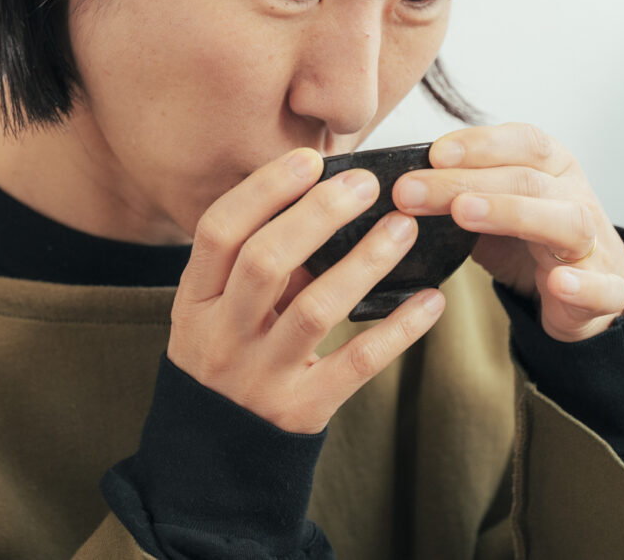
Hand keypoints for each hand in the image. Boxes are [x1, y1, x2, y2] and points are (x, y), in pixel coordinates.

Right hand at [169, 148, 445, 433]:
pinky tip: (430, 299)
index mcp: (193, 302)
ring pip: (315, 309)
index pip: (218, 231)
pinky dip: (398, 328)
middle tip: (366, 184)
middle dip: (319, 214)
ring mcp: (259, 376)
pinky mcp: (301, 411)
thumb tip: (324, 203)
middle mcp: (220, 336)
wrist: (213, 464)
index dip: (263, 191)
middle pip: (265, 261)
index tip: (309, 159)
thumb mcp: (218, 314)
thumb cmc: (225, 362)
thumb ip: (258, 268)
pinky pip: (357, 363)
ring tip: (404, 228)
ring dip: (364, 261)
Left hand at [389, 123, 623, 342]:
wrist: (582, 291)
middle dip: (464, 182)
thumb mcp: (489, 208)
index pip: (523, 142)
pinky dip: (583, 284)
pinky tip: (559, 282)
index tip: (432, 153)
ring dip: (512, 213)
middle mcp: (574, 197)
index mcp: (551, 168)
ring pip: (566, 221)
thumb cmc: (528, 240)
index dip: (479, 143)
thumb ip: (455, 192)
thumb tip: (395, 184)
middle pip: (526, 180)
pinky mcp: (605, 291)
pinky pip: (603, 287)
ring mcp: (593, 244)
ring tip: (464, 213)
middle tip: (409, 191)